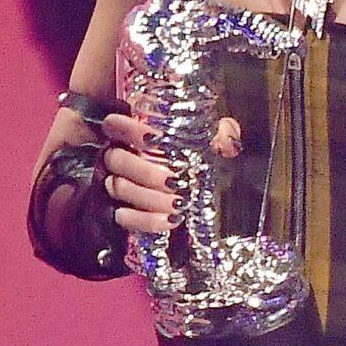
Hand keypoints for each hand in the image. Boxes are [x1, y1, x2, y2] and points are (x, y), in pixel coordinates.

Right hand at [96, 112, 239, 236]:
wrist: (187, 192)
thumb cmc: (191, 160)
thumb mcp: (207, 143)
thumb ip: (219, 135)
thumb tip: (230, 136)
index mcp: (134, 134)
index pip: (115, 125)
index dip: (129, 130)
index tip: (153, 139)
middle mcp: (119, 157)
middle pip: (116, 160)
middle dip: (145, 172)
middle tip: (174, 181)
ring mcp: (115, 184)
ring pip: (119, 188)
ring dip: (150, 198)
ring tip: (178, 204)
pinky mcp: (119, 210)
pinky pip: (124, 217)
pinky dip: (146, 220)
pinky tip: (169, 221)